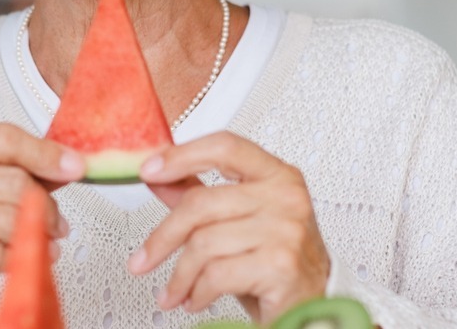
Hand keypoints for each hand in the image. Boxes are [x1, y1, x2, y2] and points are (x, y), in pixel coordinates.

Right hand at [0, 123, 84, 323]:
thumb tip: (61, 163)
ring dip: (38, 232)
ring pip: (9, 216)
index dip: (45, 152)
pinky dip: (19, 256)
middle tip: (58, 220)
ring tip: (47, 240)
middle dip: (45, 203)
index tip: (74, 166)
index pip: (2, 138)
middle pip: (12, 180)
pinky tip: (26, 257)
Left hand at [128, 131, 330, 322]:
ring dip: (180, 276)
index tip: (148, 170)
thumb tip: (159, 177)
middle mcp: (286, 197)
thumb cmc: (277, 264)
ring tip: (174, 291)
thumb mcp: (238, 223)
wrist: (314, 308)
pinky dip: (197, 292)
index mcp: (277, 175)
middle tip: (142, 259)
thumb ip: (201, 194)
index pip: (224, 147)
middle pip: (202, 202)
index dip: (181, 155)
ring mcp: (286, 230)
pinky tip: (196, 299)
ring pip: (204, 243)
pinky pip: (217, 274)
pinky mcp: (280, 266)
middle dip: (163, 237)